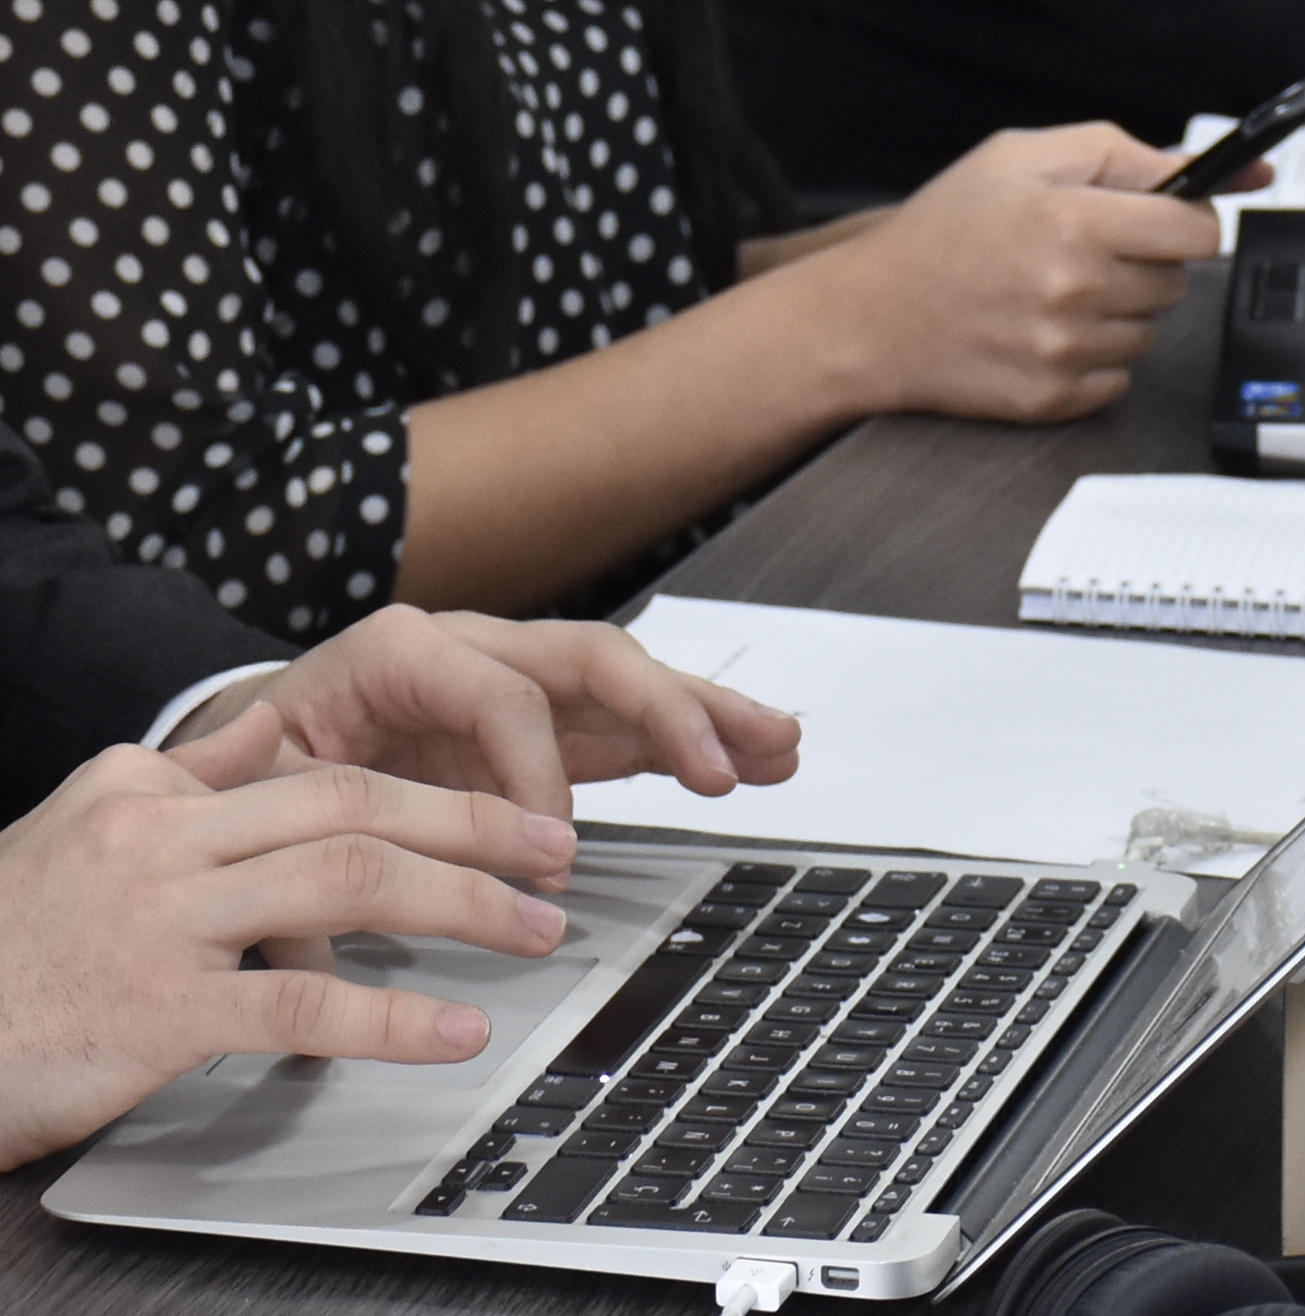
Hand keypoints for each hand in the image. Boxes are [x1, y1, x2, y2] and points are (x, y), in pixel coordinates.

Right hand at [0, 708, 577, 1172]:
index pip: (321, 771)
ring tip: (535, 928)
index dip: (431, 789)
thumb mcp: (83, 830)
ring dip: (458, 905)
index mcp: (152, 795)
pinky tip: (452, 1032)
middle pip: (352, 806)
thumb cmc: (2, 946)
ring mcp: (161, 925)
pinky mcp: (155, 1013)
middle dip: (472, 825)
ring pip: (342, 882)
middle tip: (553, 851)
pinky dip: (389, 1020)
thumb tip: (264, 730)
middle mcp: (162, 843)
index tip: (508, 811)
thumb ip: (184, 777)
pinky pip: (296, 1007)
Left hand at [170, 609, 802, 883]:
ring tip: (777, 747)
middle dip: (665, 711)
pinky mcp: (546, 722)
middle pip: (589, 660)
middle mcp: (472, 647)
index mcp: (397, 653)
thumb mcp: (248, 805)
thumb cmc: (251, 772)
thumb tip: (320, 941)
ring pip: (629, 684)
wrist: (245, 745)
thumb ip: (289, 857)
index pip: (497, 695)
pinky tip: (756, 757)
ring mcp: (515, 681)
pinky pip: (630, 723)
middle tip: (715, 768)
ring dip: (708, 716)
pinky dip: (695, 739)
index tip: (547, 846)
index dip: (533, 770)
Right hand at [803, 122, 1232, 423]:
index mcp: (1075, 222)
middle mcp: (1077, 291)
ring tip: (1054, 291)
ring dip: (1118, 311)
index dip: (1188, 220)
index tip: (1164, 220)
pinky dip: (1095, 357)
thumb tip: (1223, 169)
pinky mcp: (1056, 398)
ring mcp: (1067, 352)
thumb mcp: (1022, 156)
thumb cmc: (945, 230)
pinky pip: (1120, 377)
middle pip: (1178, 282)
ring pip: (1149, 331)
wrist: (873, 316)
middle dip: (1144, 262)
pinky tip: (1044, 331)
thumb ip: (1122, 153)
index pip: (1199, 231)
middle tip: (1083, 250)